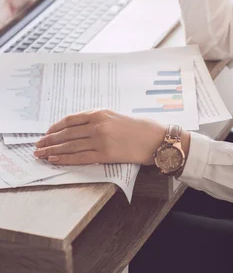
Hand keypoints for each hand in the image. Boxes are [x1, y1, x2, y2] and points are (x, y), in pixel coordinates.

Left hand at [33, 109, 165, 165]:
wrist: (155, 138)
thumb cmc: (137, 127)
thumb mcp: (115, 116)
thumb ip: (96, 119)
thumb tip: (76, 128)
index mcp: (99, 113)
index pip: (70, 119)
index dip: (55, 127)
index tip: (46, 133)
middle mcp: (98, 125)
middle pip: (67, 133)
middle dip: (49, 140)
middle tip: (37, 146)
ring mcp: (100, 140)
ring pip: (70, 145)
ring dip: (52, 150)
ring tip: (41, 154)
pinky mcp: (105, 155)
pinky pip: (80, 157)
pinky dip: (65, 158)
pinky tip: (55, 160)